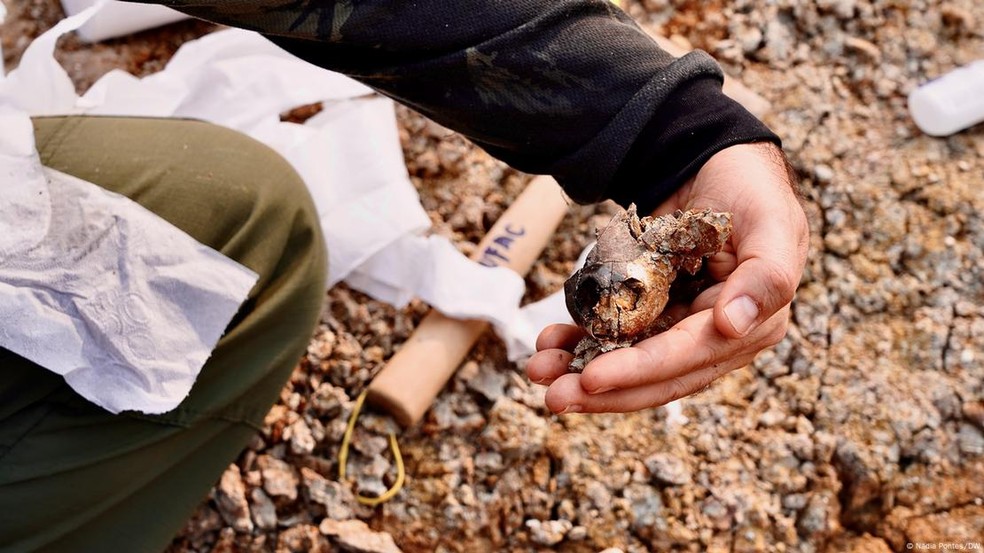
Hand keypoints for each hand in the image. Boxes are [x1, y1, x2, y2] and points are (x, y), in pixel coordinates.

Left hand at [526, 142, 809, 413]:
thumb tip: (733, 326)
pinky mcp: (655, 315)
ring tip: (539, 370)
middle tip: (553, 395)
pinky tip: (552, 342)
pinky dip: (583, 341)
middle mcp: (720, 337)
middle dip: (604, 389)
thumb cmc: (748, 188)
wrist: (714, 159)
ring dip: (583, 370)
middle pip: (657, 376)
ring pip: (632, 364)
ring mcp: (683, 329)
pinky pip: (618, 336)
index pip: (690, 357)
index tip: (592, 378)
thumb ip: (767, 275)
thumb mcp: (771, 221)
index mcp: (754, 325)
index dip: (641, 371)